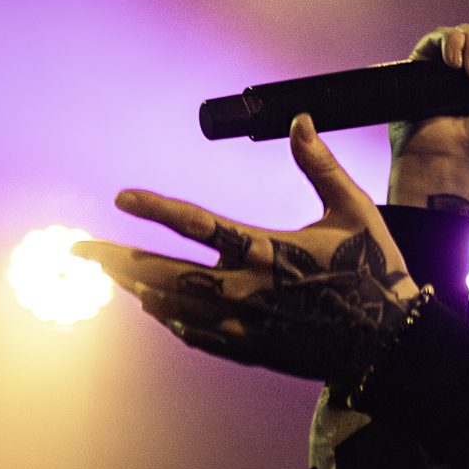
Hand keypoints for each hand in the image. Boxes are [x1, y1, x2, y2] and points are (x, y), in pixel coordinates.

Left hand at [76, 116, 422, 383]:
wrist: (390, 340)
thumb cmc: (374, 268)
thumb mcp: (352, 210)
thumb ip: (320, 165)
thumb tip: (300, 119)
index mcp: (266, 249)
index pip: (197, 224)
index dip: (155, 208)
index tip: (122, 197)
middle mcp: (245, 289)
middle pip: (165, 273)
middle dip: (117, 259)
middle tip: (78, 251)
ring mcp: (244, 324)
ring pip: (173, 307)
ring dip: (136, 287)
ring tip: (107, 274)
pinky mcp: (252, 348)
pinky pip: (198, 336)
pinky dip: (170, 321)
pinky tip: (154, 309)